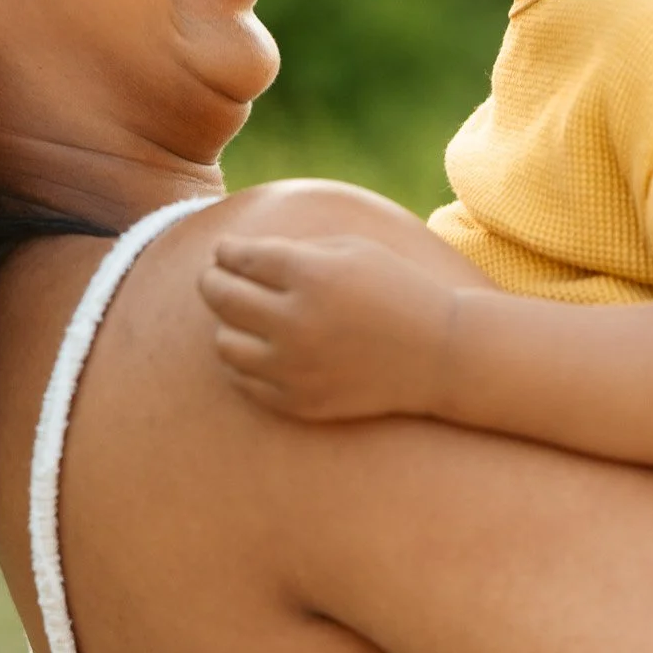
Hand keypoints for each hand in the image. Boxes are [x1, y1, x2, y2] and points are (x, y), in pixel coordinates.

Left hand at [199, 233, 458, 419]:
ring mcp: (295, 367)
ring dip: (227, 325)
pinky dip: (244, 363)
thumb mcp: (350, 250)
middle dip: (213, 280)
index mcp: (310, 274)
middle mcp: (296, 322)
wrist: (439, 354)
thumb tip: (229, 256)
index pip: (237, 257)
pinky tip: (262, 349)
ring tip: (246, 318)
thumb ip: (290, 250)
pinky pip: (243, 381)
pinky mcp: (300, 402)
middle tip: (219, 278)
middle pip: (220, 296)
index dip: (226, 251)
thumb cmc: (394, 289)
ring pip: (223, 343)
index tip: (229, 252)